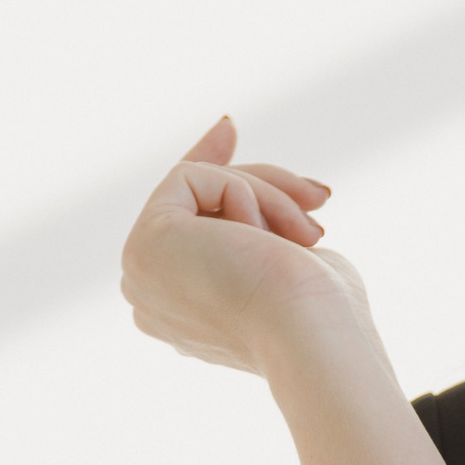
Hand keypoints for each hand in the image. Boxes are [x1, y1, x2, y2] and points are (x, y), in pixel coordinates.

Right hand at [120, 116, 446, 464]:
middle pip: (198, 203)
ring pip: (199, 186)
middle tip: (322, 196)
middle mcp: (150, 297)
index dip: (207, 178)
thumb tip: (252, 219)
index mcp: (182, 315)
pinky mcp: (145, 243)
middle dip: (265, 185)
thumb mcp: (292, 263)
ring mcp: (141, 273)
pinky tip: (265, 236)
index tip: (227, 126)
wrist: (312, 338)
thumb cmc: (322, 315)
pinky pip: (191, 177)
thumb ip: (260, 238)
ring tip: (310, 236)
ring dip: (269, 197)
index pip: (188, 230)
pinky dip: (243, 193)